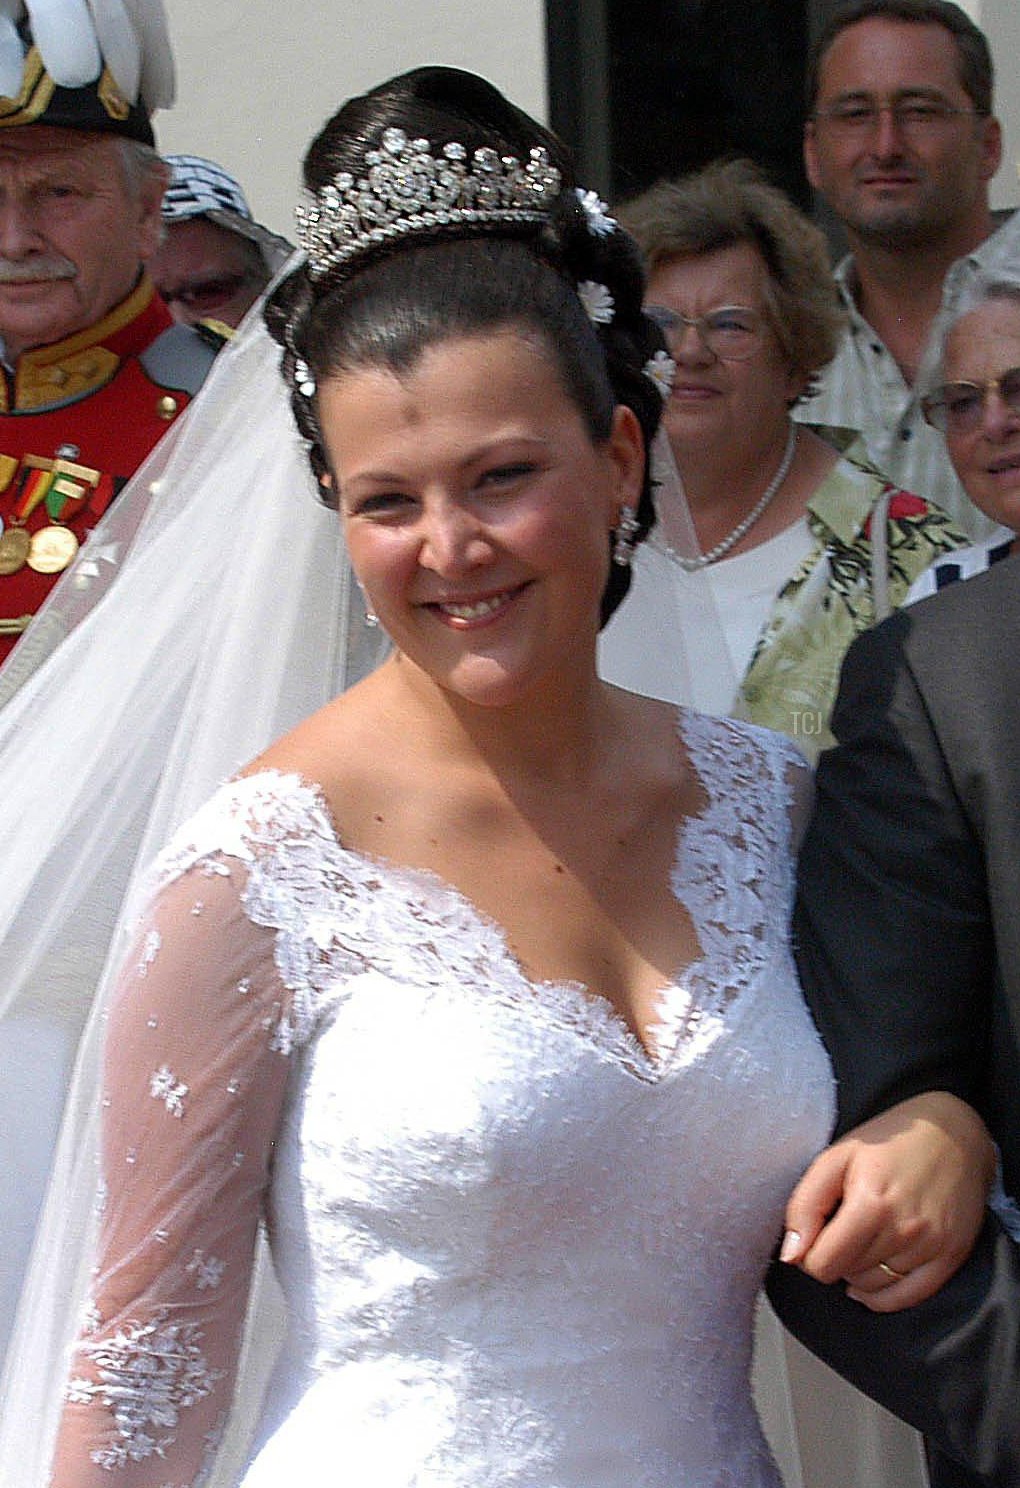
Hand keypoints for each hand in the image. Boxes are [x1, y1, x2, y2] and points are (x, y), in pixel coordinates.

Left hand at [779, 1092, 995, 1311]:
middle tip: (841, 1226)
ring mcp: (931, 1247)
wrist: (952, 1133)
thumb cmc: (888, 1142)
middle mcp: (904, 1231)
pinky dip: (883, 1296)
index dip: (808, 1253)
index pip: (822, 1265)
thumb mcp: (836, 1157)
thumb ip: (805, 1205)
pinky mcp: (951, 1256)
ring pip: (873, 1287)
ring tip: (863, 1237)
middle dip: (835, 1255)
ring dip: (859, 1270)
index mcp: (871, 1204)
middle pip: (847, 1274)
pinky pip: (908, 1298)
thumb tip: (791, 1255)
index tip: (814, 1233)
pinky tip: (871, 1278)